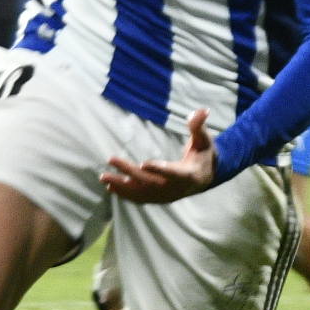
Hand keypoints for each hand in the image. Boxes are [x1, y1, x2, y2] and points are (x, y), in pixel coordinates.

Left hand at [101, 109, 215, 203]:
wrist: (205, 178)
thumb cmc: (203, 154)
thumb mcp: (204, 139)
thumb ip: (199, 126)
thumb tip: (202, 110)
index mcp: (189, 175)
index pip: (174, 173)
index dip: (159, 169)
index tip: (143, 163)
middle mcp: (176, 189)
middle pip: (151, 182)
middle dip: (130, 172)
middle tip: (112, 159)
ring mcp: (166, 196)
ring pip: (142, 193)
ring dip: (122, 186)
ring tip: (104, 177)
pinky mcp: (158, 199)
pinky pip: (140, 198)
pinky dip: (125, 194)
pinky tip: (110, 186)